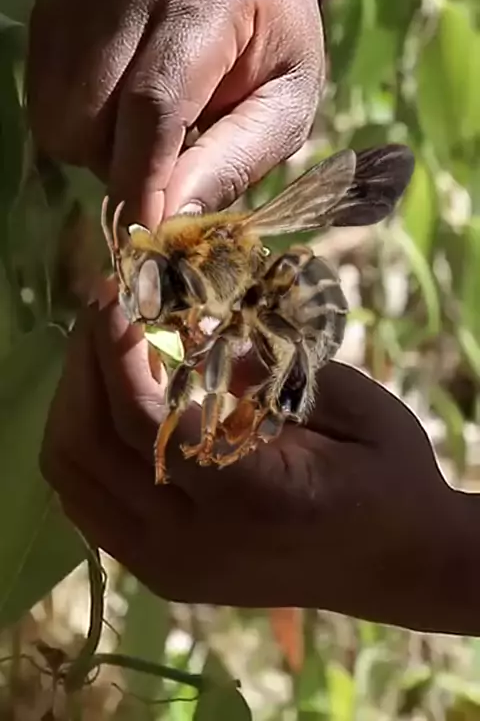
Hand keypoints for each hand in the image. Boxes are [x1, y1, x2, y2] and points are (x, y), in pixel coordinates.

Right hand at [26, 0, 322, 227]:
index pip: (154, 103)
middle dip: (122, 168)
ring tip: (146, 134)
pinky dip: (76, 127)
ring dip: (96, 150)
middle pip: (91, 115)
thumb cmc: (279, 51)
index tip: (145, 240)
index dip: (142, 181)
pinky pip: (43, 99)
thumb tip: (169, 223)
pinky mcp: (56, 7)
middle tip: (168, 165)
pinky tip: (118, 112)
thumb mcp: (285, 112)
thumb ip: (233, 163)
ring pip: (58, 114)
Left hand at [41, 281, 475, 633]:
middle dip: (83, 363)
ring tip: (102, 345)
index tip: (113, 293)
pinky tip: (107, 401)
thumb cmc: (390, 478)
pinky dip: (81, 442)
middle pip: (89, 447)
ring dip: (74, 400)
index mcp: (248, 498)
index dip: (111, 350)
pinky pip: (86, 503)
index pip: (140, 422)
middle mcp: (190, 542)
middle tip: (104, 304)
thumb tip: (198, 332)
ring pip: (73, 478)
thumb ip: (275, 368)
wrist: (398, 565)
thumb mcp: (355, 405)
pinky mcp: (159, 571)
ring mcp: (167, 565)